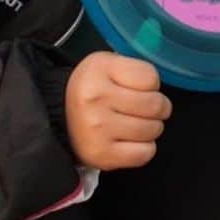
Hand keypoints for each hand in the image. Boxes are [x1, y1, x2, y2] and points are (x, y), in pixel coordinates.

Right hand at [65, 52, 171, 169]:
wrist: (59, 116)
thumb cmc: (94, 89)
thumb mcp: (108, 64)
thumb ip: (136, 70)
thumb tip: (160, 91)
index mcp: (99, 69)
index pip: (151, 78)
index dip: (152, 84)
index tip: (139, 89)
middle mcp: (96, 99)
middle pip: (156, 105)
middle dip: (158, 108)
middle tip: (146, 109)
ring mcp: (97, 129)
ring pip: (153, 129)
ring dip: (151, 127)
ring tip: (136, 124)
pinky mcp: (101, 155)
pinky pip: (145, 153)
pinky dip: (145, 148)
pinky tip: (131, 140)